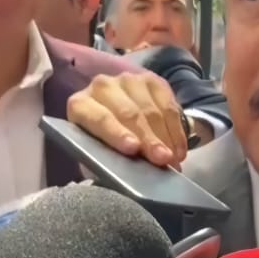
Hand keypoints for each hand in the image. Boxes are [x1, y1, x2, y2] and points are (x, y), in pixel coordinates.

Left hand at [67, 72, 187, 167]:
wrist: (118, 123)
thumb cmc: (104, 146)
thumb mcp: (99, 156)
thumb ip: (107, 162)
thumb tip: (128, 176)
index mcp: (80, 105)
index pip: (99, 117)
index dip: (116, 133)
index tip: (134, 149)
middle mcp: (101, 86)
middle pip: (128, 112)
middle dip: (148, 138)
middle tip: (163, 160)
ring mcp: (128, 80)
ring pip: (150, 108)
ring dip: (164, 136)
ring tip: (173, 159)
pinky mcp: (151, 80)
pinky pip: (168, 104)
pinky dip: (175, 129)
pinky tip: (179, 149)